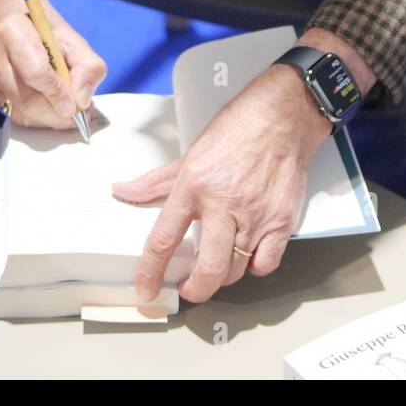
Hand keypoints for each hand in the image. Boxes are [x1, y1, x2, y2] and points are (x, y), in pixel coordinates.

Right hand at [0, 0, 106, 128]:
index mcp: (13, 29)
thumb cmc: (48, 33)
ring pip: (19, 110)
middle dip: (54, 112)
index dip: (57, 93)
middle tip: (75, 117)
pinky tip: (48, 109)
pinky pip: (13, 114)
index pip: (35, 72)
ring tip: (65, 112)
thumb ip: (88, 67)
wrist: (19, 24)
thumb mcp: (76, 42)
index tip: (75, 106)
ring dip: (46, 118)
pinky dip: (35, 118)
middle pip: (25, 97)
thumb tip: (81, 99)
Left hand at [112, 65, 332, 303]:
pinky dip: (255, 266)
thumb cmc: (238, 130)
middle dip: (195, 288)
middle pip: (208, 268)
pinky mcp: (281, 221)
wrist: (282, 117)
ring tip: (217, 265)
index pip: (164, 238)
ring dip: (223, 275)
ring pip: (236, 269)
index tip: (147, 288)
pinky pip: (265, 263)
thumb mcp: (191, 154)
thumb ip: (157, 181)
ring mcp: (255, 215)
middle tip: (189, 288)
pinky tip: (248, 254)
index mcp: (194, 186)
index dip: (151, 271)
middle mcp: (223, 204)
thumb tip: (124, 191)